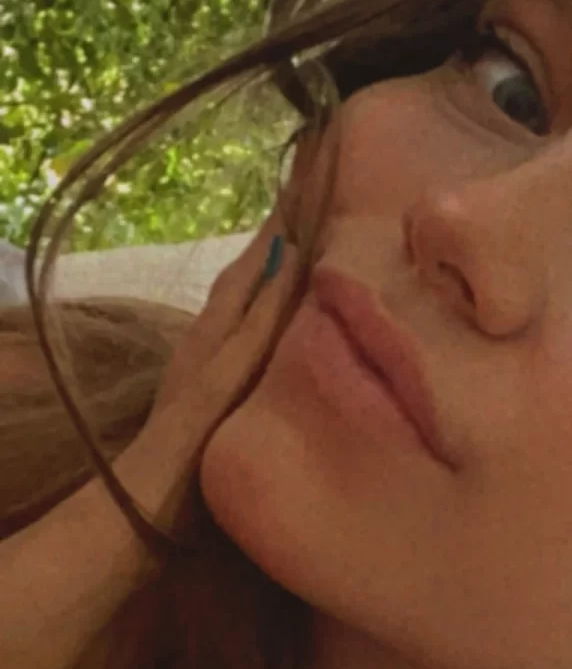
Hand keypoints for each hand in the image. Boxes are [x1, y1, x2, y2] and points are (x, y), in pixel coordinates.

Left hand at [121, 206, 300, 533]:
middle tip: (325, 190)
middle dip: (287, 228)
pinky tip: (289, 312)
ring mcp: (216, 354)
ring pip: (254, 293)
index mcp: (223, 320)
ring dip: (282, 263)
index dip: (287, 212)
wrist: (150, 502)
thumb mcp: (230, 371)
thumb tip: (290, 253)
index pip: (262, 251)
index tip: (317, 166)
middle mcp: (217, 327)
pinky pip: (254, 324)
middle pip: (257, 265)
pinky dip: (275, 303)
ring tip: (318, 239)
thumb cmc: (194, 441)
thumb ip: (262, 318)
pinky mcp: (218, 381)